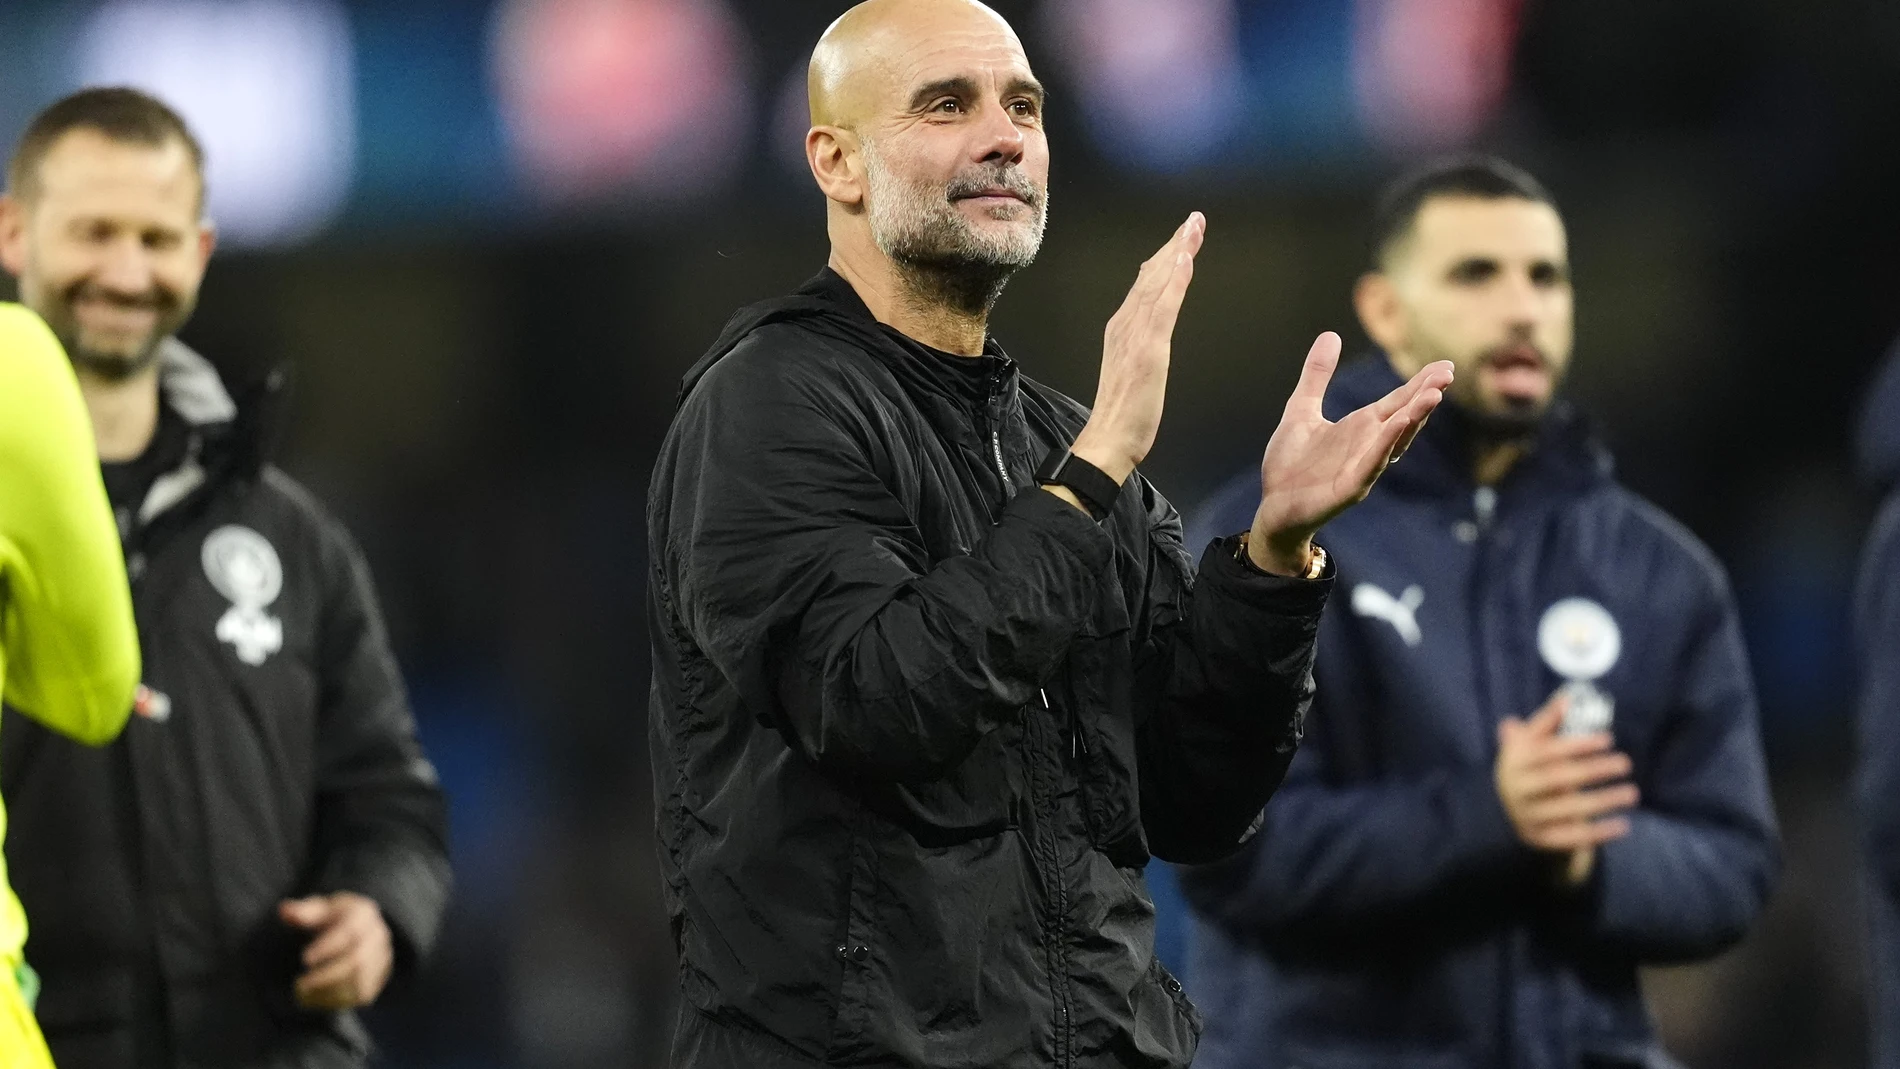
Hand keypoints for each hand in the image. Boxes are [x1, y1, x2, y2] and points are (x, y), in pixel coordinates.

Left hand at [279, 892, 393, 1010]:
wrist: (359, 929)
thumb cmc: (332, 918)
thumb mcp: (318, 909)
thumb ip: (302, 912)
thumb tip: (284, 911)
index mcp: (364, 913)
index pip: (349, 932)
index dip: (327, 947)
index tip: (304, 959)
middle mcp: (378, 935)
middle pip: (357, 959)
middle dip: (327, 975)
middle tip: (300, 984)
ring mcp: (382, 957)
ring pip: (361, 979)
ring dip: (331, 990)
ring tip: (304, 993)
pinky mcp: (380, 977)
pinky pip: (363, 993)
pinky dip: (340, 998)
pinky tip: (317, 998)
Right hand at [1068, 213, 1207, 485]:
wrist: (1107, 439)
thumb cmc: (1122, 415)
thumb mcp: (1133, 371)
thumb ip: (1140, 345)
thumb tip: (1151, 325)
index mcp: (1122, 329)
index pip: (1146, 285)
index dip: (1165, 258)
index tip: (1182, 237)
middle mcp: (1125, 324)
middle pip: (1151, 276)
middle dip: (1173, 245)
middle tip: (1193, 220)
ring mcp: (1135, 334)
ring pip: (1157, 283)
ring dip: (1176, 252)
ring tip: (1193, 227)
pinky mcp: (1148, 349)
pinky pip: (1163, 307)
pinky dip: (1173, 280)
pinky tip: (1184, 260)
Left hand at [1245, 333, 1452, 574]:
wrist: (1273, 506)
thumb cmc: (1290, 464)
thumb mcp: (1301, 409)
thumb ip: (1317, 375)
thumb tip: (1330, 334)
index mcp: (1361, 427)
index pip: (1398, 401)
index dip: (1419, 384)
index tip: (1443, 366)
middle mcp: (1369, 445)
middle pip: (1405, 417)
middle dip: (1426, 396)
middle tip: (1447, 374)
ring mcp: (1363, 467)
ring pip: (1396, 440)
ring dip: (1414, 418)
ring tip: (1433, 395)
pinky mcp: (1351, 487)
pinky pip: (1373, 463)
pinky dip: (1386, 444)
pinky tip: (1399, 425)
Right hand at [1495, 693, 1637, 886]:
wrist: (1505, 809)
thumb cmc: (1527, 767)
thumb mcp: (1529, 743)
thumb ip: (1547, 722)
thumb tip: (1566, 698)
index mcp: (1514, 763)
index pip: (1549, 753)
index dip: (1579, 745)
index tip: (1608, 740)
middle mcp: (1517, 791)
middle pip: (1559, 779)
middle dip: (1595, 770)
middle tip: (1626, 763)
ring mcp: (1527, 817)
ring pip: (1569, 809)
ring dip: (1604, 801)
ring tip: (1632, 793)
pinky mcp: (1539, 839)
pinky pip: (1572, 837)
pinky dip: (1598, 833)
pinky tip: (1623, 826)